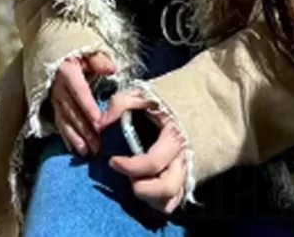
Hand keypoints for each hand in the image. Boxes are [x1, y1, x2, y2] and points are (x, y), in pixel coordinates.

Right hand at [50, 51, 115, 155]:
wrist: (53, 53)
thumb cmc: (77, 54)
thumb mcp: (88, 52)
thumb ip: (99, 60)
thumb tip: (112, 69)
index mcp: (68, 72)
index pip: (79, 92)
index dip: (89, 108)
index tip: (99, 123)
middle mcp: (58, 87)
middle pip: (73, 111)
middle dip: (85, 130)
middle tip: (98, 145)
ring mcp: (54, 98)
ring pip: (64, 120)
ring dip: (76, 137)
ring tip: (87, 152)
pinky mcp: (52, 106)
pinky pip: (59, 123)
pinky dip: (67, 137)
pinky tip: (75, 149)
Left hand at [97, 89, 188, 213]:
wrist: (191, 104)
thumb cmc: (162, 101)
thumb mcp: (141, 94)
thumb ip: (120, 103)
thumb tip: (101, 123)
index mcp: (174, 138)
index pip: (153, 163)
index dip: (129, 167)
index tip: (113, 161)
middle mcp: (183, 159)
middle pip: (166, 188)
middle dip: (141, 188)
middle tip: (127, 176)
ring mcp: (186, 171)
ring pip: (171, 200)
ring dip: (150, 197)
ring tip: (135, 181)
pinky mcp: (185, 180)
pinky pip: (174, 200)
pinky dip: (157, 199)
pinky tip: (145, 185)